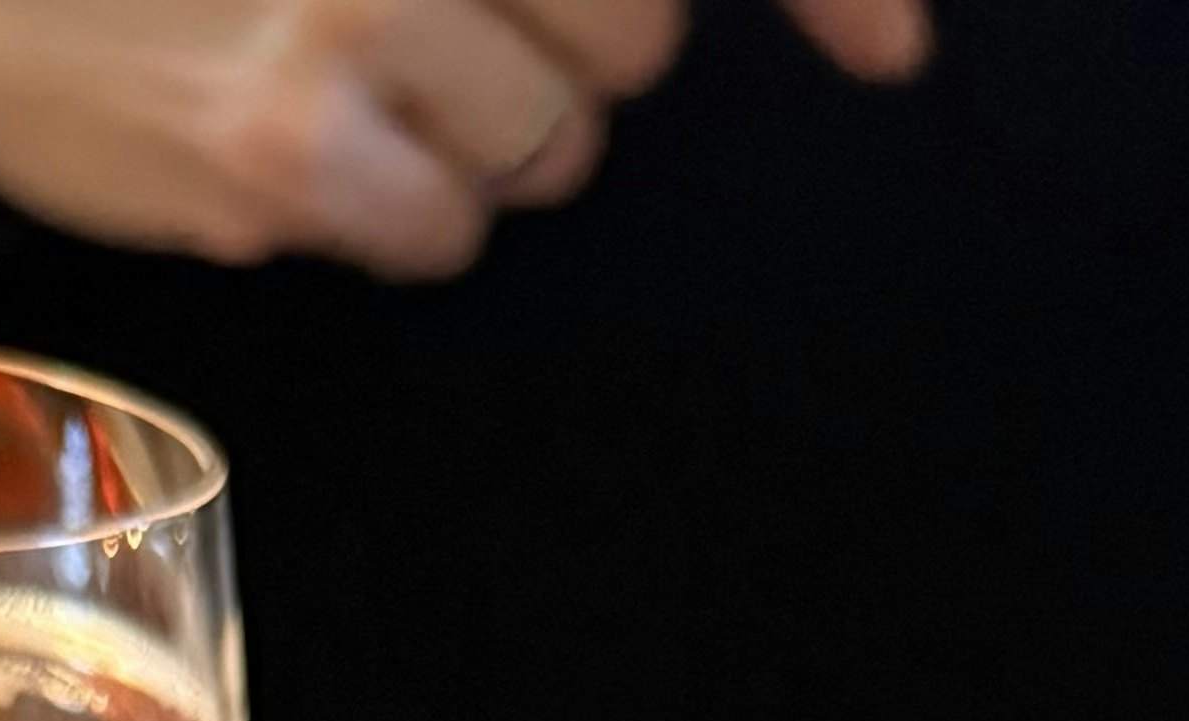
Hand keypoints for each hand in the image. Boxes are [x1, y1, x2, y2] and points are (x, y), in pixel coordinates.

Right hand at [0, 0, 933, 285]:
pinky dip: (392, 220)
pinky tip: (297, 159)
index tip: (900, 50)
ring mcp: (356, 8)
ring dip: (471, 145)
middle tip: (430, 32)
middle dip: (563, 52)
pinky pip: (444, 231)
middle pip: (634, 35)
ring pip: (549, 144)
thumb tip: (840, 23)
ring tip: (344, 89)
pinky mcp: (289, 140)